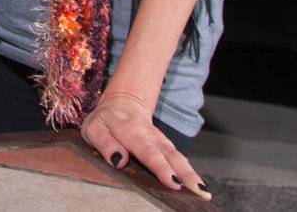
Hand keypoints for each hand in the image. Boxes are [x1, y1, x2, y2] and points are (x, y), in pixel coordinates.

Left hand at [81, 89, 209, 197]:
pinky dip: (189, 172)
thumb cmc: (104, 122)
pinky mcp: (167, 145)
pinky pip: (178, 158)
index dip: (159, 166)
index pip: (145, 149)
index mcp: (129, 129)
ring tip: (202, 192)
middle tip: (196, 190)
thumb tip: (119, 160)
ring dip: (190, 174)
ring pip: (177, 156)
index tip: (171, 181)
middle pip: (168, 153)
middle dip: (183, 172)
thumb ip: (105, 143)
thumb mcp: (94, 130)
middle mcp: (149, 134)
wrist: (121, 104)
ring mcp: (160, 139)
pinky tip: (199, 187)